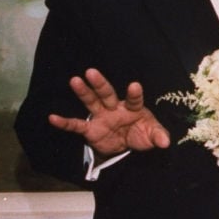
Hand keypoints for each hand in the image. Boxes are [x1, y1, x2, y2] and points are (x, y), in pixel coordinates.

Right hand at [48, 68, 170, 155]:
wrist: (126, 146)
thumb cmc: (141, 134)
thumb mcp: (152, 136)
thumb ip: (159, 137)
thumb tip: (166, 143)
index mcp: (133, 108)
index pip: (134, 99)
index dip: (134, 93)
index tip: (134, 85)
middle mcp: (115, 108)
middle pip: (107, 94)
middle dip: (100, 84)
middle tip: (92, 72)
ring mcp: (101, 117)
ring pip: (91, 102)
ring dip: (83, 92)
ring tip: (74, 80)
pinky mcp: (91, 129)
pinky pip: (76, 125)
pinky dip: (65, 122)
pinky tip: (52, 118)